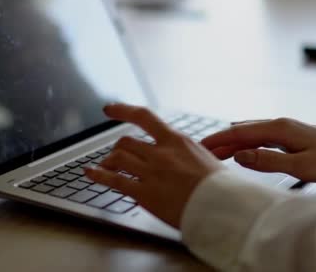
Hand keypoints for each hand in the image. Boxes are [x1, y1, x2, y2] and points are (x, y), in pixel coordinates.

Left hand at [85, 104, 224, 228]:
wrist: (224, 206)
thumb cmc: (222, 186)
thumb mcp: (207, 159)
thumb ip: (188, 155)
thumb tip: (186, 157)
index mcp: (177, 141)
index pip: (143, 117)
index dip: (122, 110)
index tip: (110, 109)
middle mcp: (161, 153)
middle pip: (126, 142)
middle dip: (118, 148)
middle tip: (114, 155)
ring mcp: (151, 172)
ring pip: (118, 157)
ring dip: (108, 161)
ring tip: (104, 167)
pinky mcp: (145, 193)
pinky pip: (115, 180)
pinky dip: (99, 176)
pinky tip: (91, 174)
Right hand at [201, 118, 315, 182]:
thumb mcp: (298, 166)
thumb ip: (267, 160)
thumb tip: (240, 155)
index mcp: (278, 129)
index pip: (240, 133)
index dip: (219, 139)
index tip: (201, 145)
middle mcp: (278, 124)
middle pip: (242, 130)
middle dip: (221, 140)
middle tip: (202, 150)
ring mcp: (284, 128)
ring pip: (250, 133)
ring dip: (232, 142)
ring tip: (215, 151)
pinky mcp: (288, 135)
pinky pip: (259, 136)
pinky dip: (244, 142)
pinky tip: (240, 147)